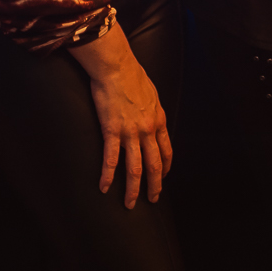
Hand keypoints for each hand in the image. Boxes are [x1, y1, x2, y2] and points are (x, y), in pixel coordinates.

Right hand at [70, 23, 173, 206]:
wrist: (116, 66)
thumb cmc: (132, 75)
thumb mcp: (151, 94)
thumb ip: (152, 110)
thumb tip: (151, 117)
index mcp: (158, 120)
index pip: (166, 150)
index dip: (165, 167)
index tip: (162, 178)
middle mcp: (148, 129)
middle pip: (154, 164)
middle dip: (154, 186)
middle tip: (152, 200)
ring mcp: (130, 132)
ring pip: (135, 168)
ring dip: (133, 189)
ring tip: (130, 204)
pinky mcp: (112, 130)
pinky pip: (111, 159)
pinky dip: (108, 176)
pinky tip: (105, 187)